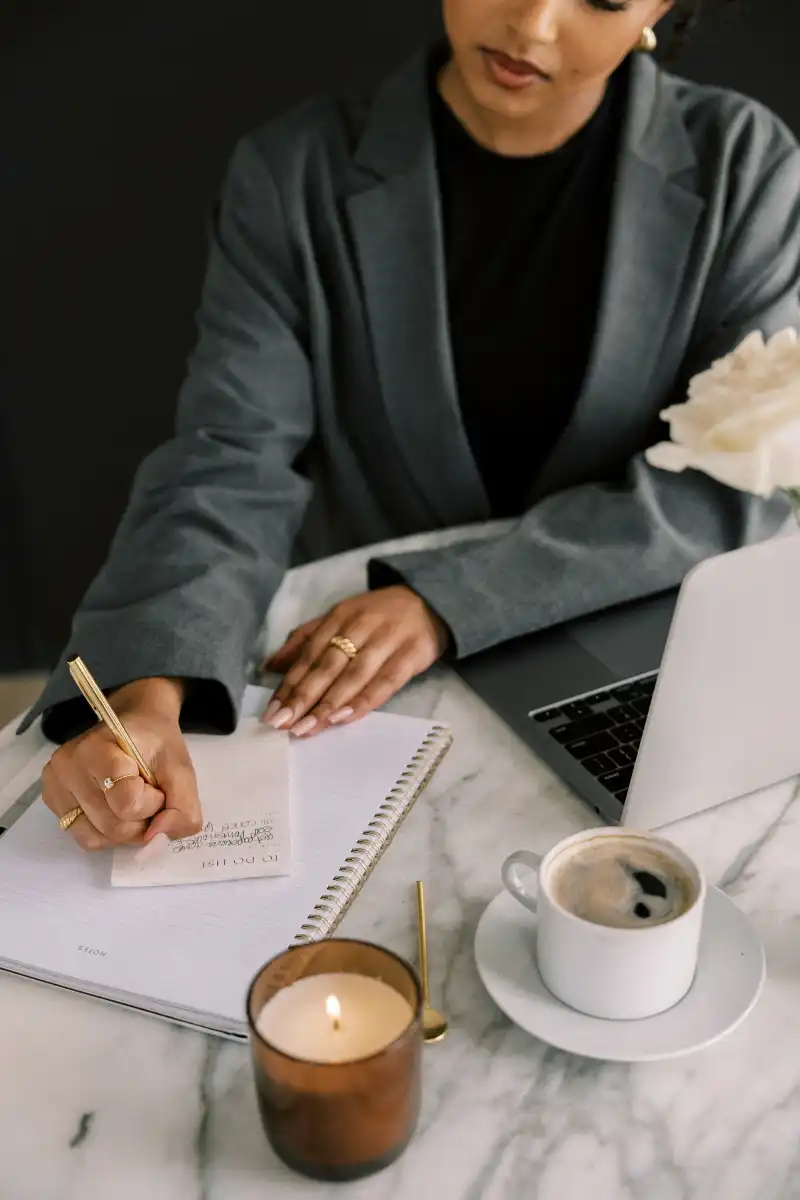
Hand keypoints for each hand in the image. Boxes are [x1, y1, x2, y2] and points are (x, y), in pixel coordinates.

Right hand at [41, 678, 202, 851]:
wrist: (136, 725)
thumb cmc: (157, 745)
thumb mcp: (182, 771)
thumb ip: (184, 808)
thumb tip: (157, 837)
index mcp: (98, 748)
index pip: (128, 803)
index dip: (153, 803)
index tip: (156, 784)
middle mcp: (68, 765)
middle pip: (112, 825)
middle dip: (142, 820)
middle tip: (148, 795)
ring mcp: (55, 783)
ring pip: (96, 837)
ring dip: (125, 830)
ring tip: (132, 802)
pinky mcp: (51, 799)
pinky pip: (83, 836)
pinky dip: (106, 833)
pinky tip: (114, 808)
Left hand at [262, 586, 449, 734]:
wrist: (430, 601)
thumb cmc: (378, 616)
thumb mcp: (340, 618)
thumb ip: (306, 640)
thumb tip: (271, 665)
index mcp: (339, 617)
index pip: (309, 654)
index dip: (290, 683)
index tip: (273, 711)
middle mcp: (360, 626)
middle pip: (327, 665)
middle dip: (303, 696)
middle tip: (283, 724)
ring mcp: (388, 639)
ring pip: (353, 675)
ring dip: (329, 703)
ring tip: (309, 727)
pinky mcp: (412, 653)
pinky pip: (386, 681)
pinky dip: (364, 701)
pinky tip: (345, 718)